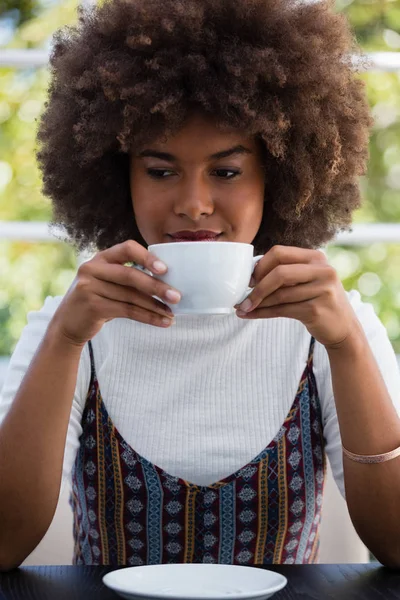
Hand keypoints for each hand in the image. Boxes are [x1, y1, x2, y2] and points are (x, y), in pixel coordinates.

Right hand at [51, 240, 180, 346]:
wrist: (68, 324)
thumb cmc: (97, 300)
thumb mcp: (108, 282)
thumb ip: (129, 276)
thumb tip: (168, 281)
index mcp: (101, 258)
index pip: (127, 248)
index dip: (147, 257)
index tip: (165, 269)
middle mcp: (93, 269)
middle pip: (130, 275)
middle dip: (156, 286)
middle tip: (177, 296)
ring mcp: (90, 287)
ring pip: (131, 297)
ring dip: (155, 306)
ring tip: (172, 314)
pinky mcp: (92, 306)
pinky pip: (127, 311)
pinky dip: (147, 317)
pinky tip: (162, 321)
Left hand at [235, 245, 359, 348]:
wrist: (343, 328)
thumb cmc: (317, 301)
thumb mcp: (307, 280)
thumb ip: (285, 273)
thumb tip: (249, 276)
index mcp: (316, 257)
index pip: (279, 253)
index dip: (260, 266)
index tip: (248, 279)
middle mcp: (322, 270)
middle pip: (279, 272)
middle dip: (257, 286)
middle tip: (243, 296)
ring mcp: (322, 290)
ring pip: (279, 294)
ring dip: (257, 302)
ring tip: (242, 308)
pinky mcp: (316, 310)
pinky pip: (282, 310)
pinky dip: (262, 313)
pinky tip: (250, 315)